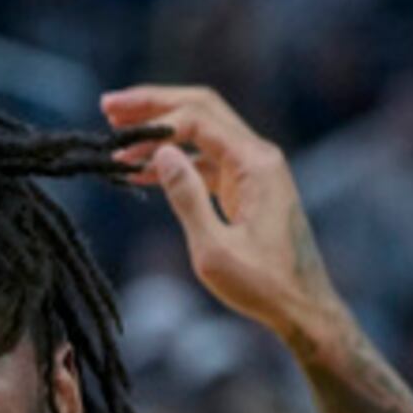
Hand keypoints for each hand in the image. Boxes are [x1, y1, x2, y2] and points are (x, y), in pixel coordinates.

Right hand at [100, 83, 353, 358]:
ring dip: (160, 132)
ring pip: (201, 133)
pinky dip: (174, 162)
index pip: (199, 119)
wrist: (303, 307)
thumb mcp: (215, 250)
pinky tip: (141, 170)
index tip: (116, 129)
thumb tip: (160, 153)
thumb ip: (187, 198)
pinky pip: (206, 161)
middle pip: (201, 110)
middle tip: (109, 107)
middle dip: (155, 105)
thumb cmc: (263, 285)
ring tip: (117, 134)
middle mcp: (258, 157)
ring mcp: (254, 171)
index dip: (155, 119)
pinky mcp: (247, 188)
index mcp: (255, 164)